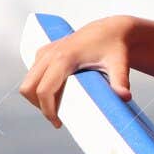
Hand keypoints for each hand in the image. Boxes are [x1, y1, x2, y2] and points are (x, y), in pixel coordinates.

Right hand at [19, 15, 133, 127]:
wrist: (111, 30)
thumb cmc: (115, 47)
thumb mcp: (119, 64)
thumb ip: (120, 81)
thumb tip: (124, 97)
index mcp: (64, 58)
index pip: (44, 90)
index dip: (47, 110)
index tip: (58, 123)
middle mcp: (50, 53)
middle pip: (28, 87)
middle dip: (38, 105)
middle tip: (57, 118)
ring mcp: (45, 51)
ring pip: (28, 81)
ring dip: (37, 97)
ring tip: (58, 107)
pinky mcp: (45, 52)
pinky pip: (33, 74)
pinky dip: (38, 87)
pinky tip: (56, 94)